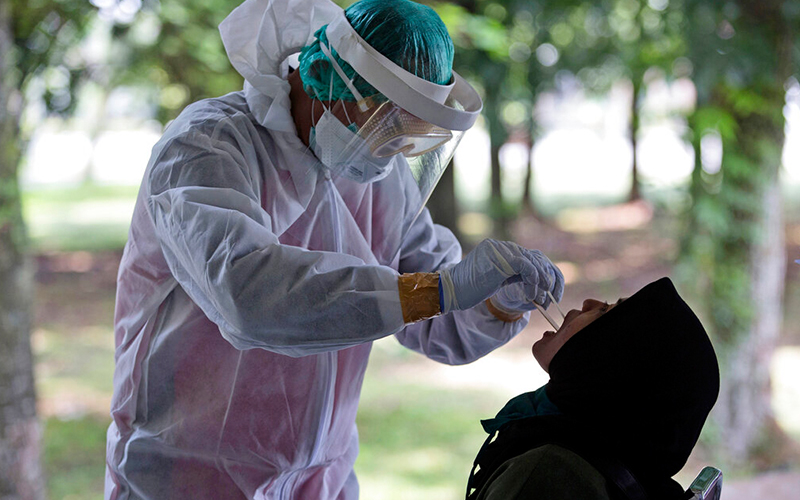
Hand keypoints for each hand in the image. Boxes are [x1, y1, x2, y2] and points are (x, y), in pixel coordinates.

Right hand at [438, 239, 563, 313]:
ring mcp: (499, 250)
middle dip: (545, 277)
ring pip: (531, 261)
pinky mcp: (500, 259)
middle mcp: (500, 246)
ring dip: (541, 280)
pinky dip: (533, 279)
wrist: (451, 290)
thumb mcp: (496, 279)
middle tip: (549, 295)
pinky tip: (532, 291)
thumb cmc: (470, 289)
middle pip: (533, 256)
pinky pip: (525, 265)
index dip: (541, 273)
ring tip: (542, 296)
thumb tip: (535, 281)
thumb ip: (512, 274)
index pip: (528, 256)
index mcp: (499, 249)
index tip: (547, 290)